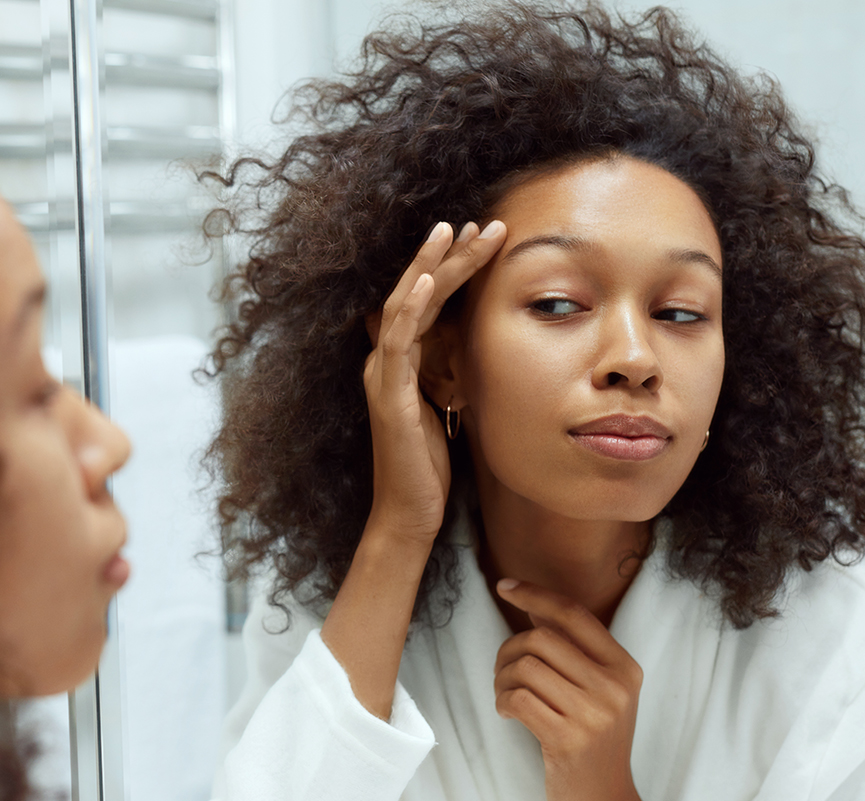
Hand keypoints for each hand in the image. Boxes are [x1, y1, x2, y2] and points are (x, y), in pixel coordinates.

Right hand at [362, 219, 505, 546]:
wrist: (410, 514)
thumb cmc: (429, 468)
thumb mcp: (449, 410)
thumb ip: (453, 375)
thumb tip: (478, 348)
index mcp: (402, 364)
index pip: (425, 302)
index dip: (450, 267)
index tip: (480, 237)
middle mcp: (386, 362)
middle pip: (414, 292)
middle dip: (447, 254)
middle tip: (479, 221)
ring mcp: (384, 377)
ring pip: (405, 305)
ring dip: (431, 266)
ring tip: (455, 230)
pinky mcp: (389, 396)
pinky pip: (397, 342)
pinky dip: (411, 308)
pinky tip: (428, 280)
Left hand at [493, 579, 644, 800]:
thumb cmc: (592, 745)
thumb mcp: (596, 693)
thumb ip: (571, 650)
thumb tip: (534, 606)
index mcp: (625, 667)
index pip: (573, 613)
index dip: (535, 594)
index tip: (504, 585)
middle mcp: (615, 686)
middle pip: (540, 638)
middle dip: (508, 652)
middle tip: (504, 676)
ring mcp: (595, 715)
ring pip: (524, 667)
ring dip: (502, 681)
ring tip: (508, 698)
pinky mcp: (570, 741)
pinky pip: (518, 699)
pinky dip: (504, 703)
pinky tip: (510, 715)